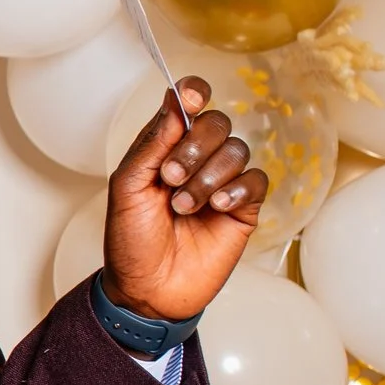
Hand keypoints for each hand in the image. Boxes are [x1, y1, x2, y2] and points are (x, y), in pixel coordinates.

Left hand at [100, 77, 267, 324]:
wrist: (148, 289)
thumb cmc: (131, 241)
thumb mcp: (127, 189)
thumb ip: (151, 146)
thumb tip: (175, 107)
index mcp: (163, 149)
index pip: (186, 106)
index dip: (193, 94)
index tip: (191, 99)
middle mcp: (195, 160)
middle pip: (216, 123)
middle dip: (195, 146)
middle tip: (171, 177)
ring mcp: (221, 183)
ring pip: (236, 151)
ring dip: (209, 176)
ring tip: (184, 206)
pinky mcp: (243, 208)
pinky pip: (257, 180)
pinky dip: (237, 190)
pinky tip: (217, 208)